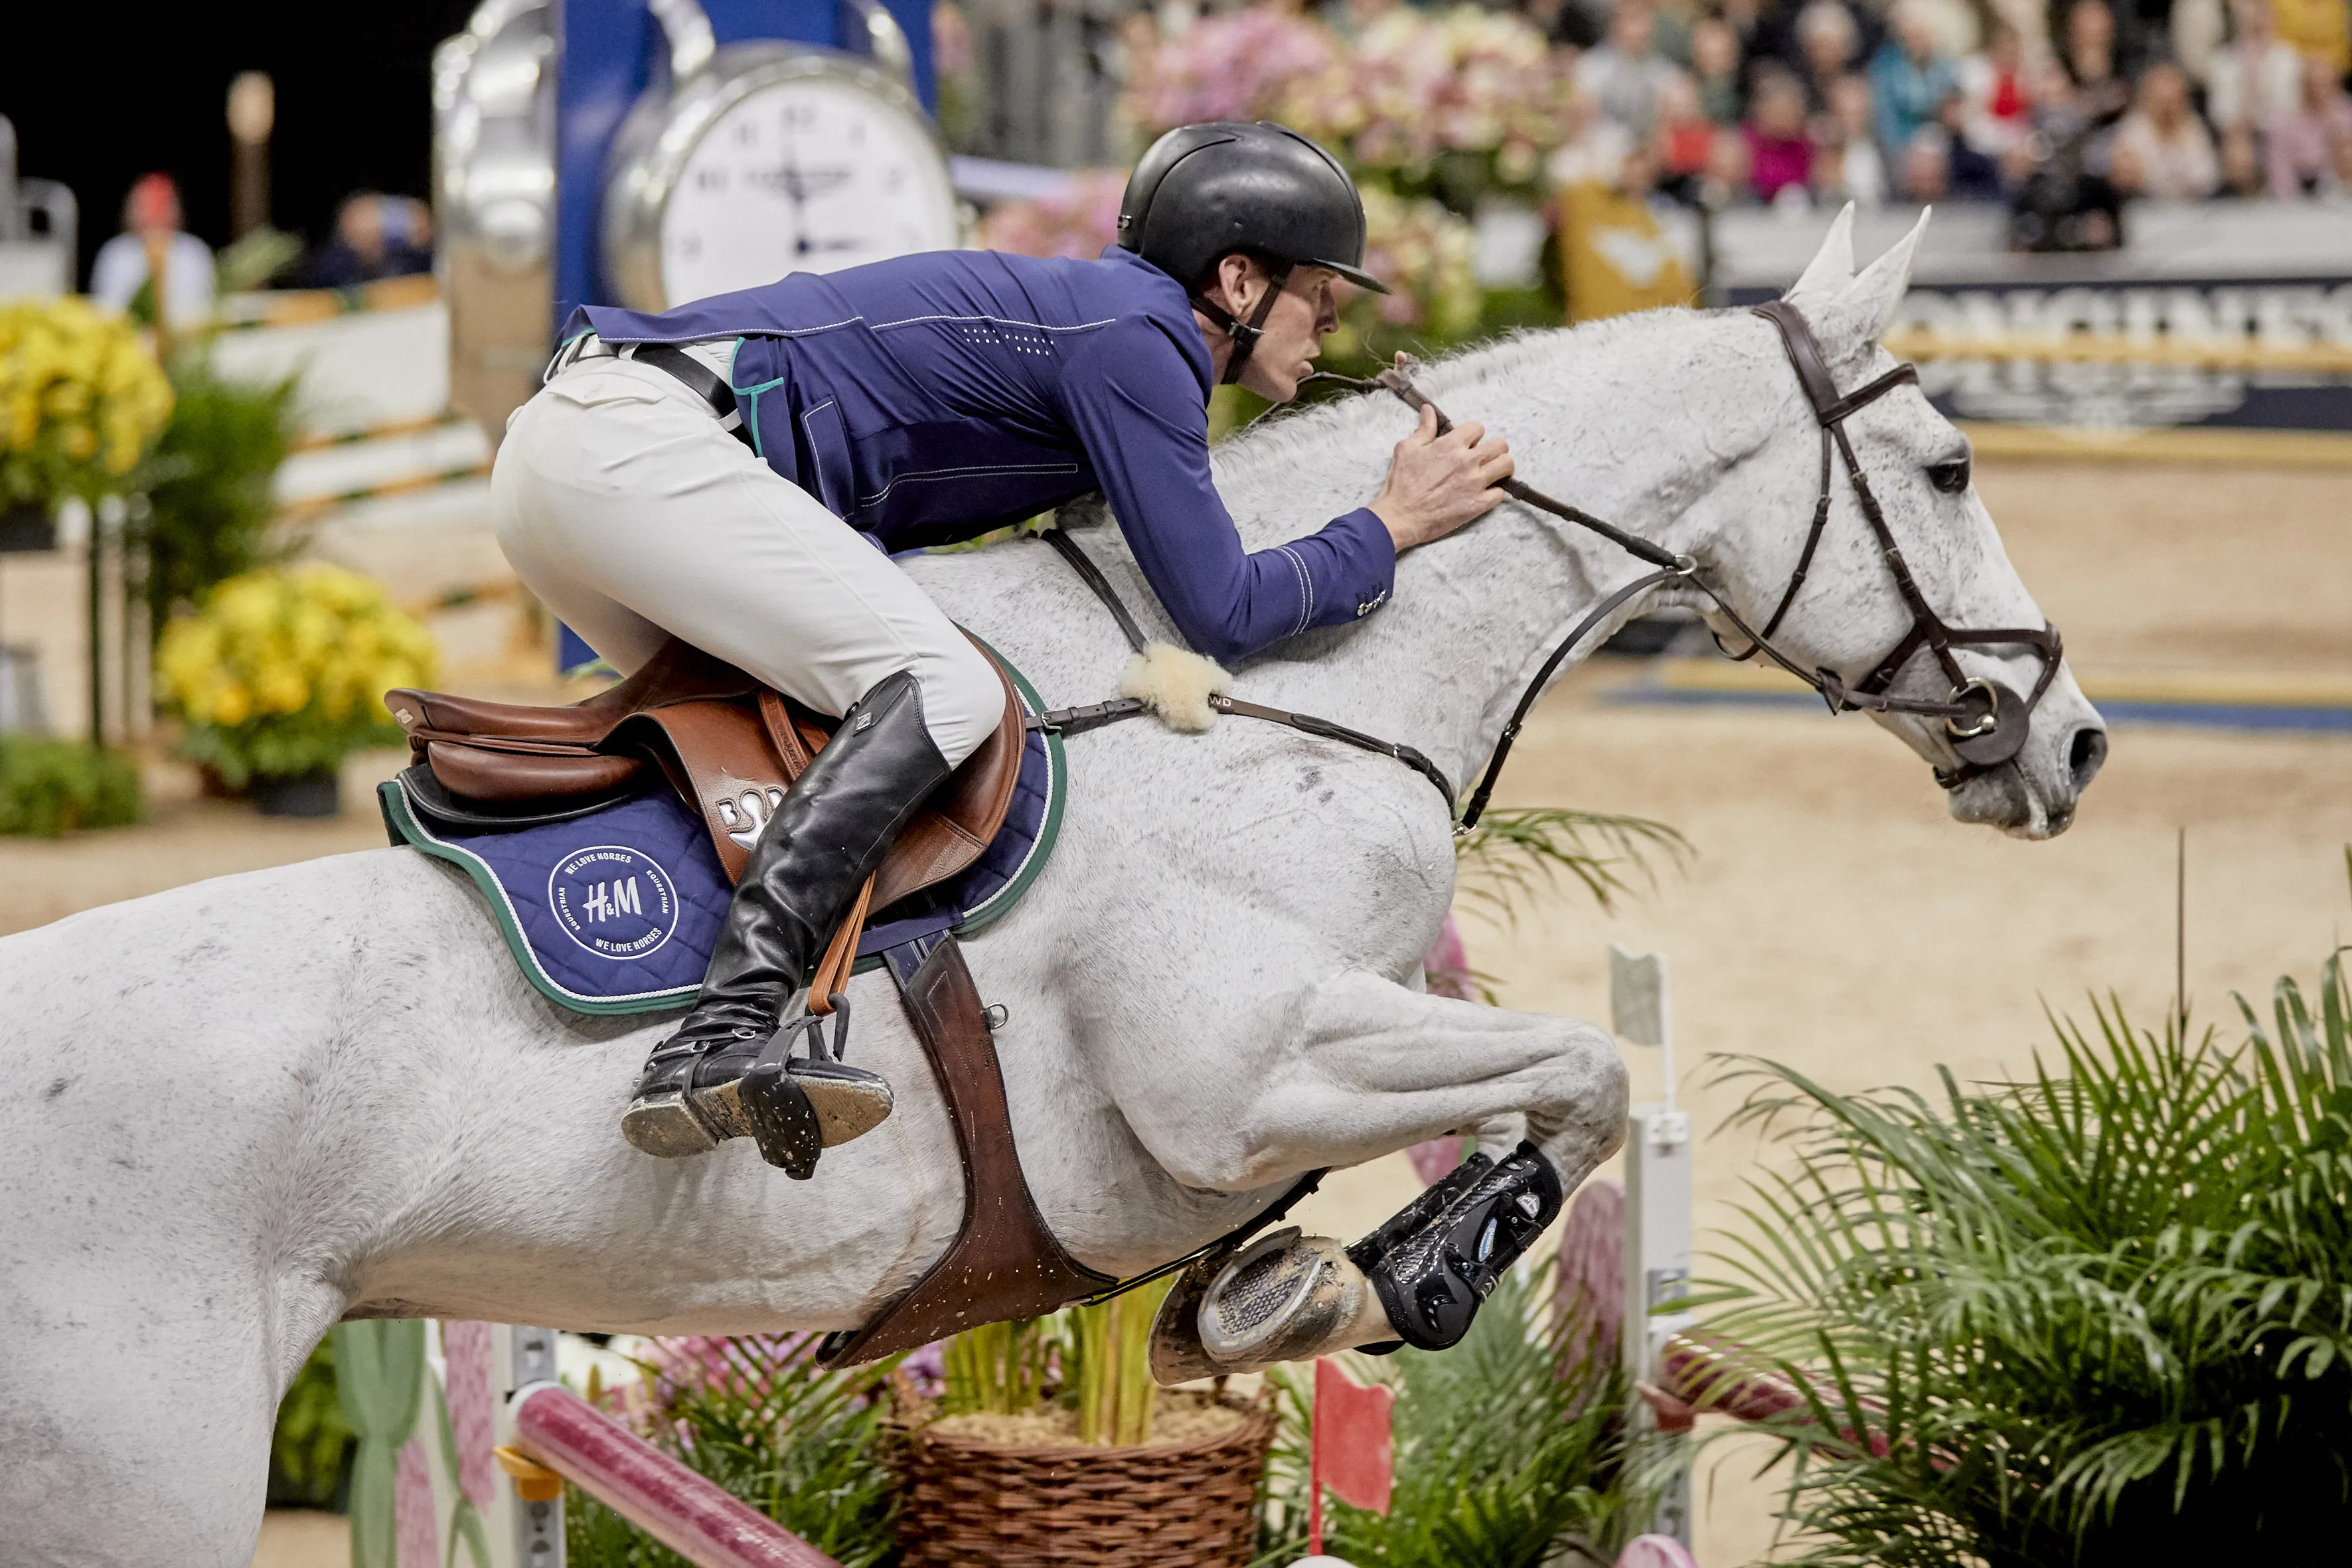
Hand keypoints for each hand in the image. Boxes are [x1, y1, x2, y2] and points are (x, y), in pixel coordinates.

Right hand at [1369, 401, 1513, 552]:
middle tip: (1485, 456)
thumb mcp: (1407, 449)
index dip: (1473, 435)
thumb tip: (1429, 410)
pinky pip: (1500, 494)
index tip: (1467, 443)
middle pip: (1500, 445)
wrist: (1400, 517)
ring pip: (1506, 466)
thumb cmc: (1401, 483)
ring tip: (1492, 472)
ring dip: (1501, 467)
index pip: (1478, 427)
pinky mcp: (1477, 505)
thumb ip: (1424, 429)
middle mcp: (1467, 461)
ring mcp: (1475, 483)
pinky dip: (1494, 493)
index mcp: (1450, 445)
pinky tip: (1484, 493)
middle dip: (1494, 448)